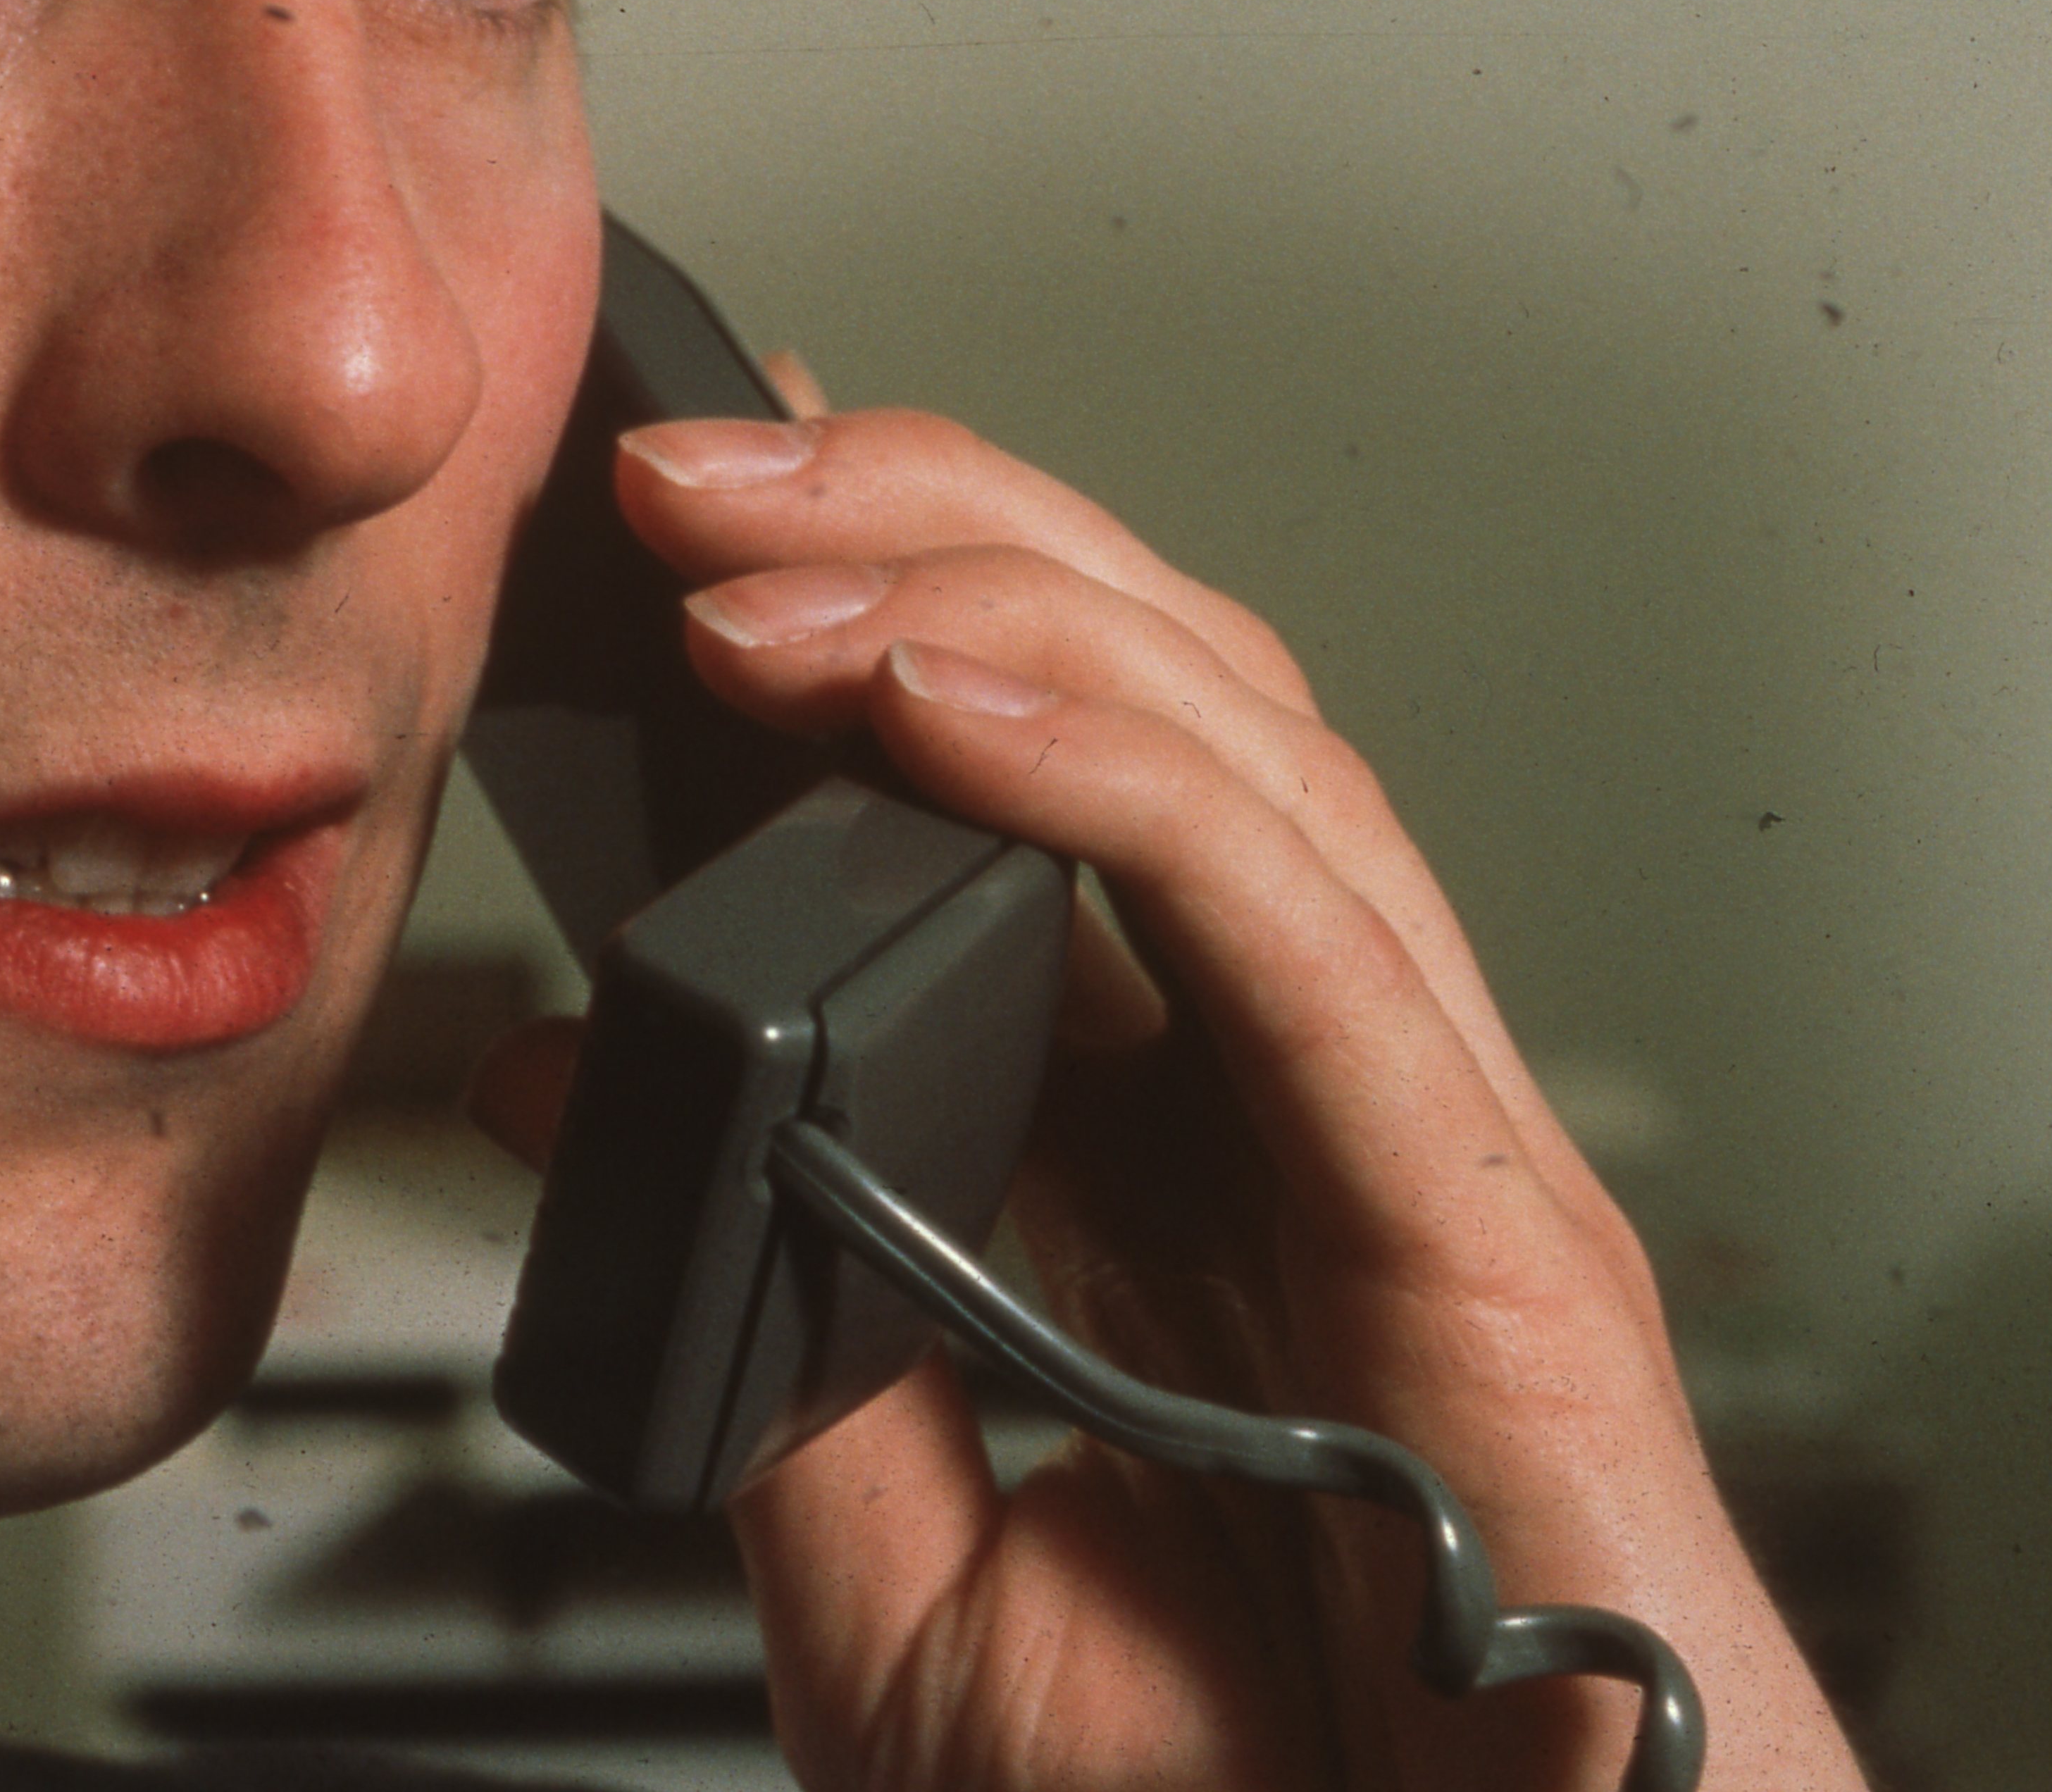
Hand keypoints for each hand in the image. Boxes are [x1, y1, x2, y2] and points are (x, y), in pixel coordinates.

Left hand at [468, 395, 1865, 1791]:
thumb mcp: (897, 1581)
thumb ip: (766, 1326)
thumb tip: (567, 1088)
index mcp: (1178, 1149)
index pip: (1039, 783)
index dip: (877, 603)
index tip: (686, 515)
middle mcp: (1307, 1098)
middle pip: (1146, 696)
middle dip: (914, 529)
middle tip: (681, 470)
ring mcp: (1411, 1136)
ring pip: (1235, 750)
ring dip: (979, 601)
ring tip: (749, 551)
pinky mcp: (1483, 1228)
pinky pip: (1301, 935)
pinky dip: (1117, 782)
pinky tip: (936, 692)